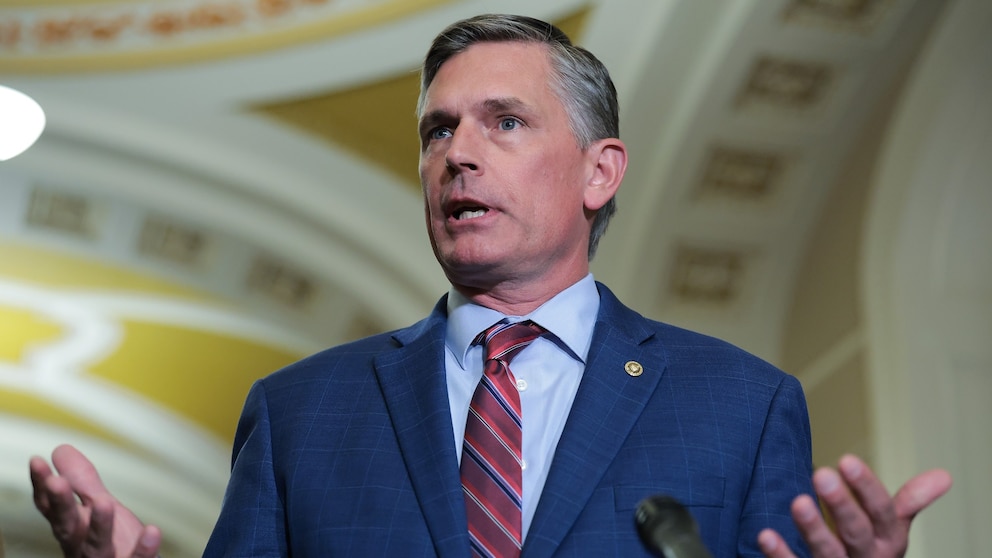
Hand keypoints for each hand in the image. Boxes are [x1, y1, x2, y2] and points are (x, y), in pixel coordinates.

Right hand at [30, 444, 161, 557]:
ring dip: (99, 525)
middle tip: (56, 482)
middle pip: (67, 526)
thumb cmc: (114, 541)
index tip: (38, 461)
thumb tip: (60, 450)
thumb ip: (82, 482)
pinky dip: (143, 549)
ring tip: (103, 503)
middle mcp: (82, 546)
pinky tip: (152, 531)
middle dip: (61, 505)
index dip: (43, 486)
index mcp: (73, 528)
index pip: (53, 507)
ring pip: (97, 545)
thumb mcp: (97, 507)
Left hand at [758, 454, 951, 557]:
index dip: (866, 489)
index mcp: (887, 541)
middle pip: (856, 533)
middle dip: (841, 506)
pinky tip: (765, 535)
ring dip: (813, 529)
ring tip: (797, 502)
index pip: (881, 513)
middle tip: (822, 474)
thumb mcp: (891, 528)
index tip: (846, 460)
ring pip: (828, 553)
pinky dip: (781, 554)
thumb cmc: (870, 549)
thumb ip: (909, 501)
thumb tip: (944, 475)